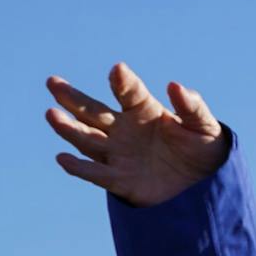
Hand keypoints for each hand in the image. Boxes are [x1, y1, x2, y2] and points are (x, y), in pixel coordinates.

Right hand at [46, 62, 231, 205]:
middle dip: (73, 98)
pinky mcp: (120, 181)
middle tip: (53, 82)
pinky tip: (62, 158)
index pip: (129, 92)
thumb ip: (191, 106)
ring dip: (69, 129)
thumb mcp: (204, 125)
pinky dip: (79, 168)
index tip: (118, 71)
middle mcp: (125, 129)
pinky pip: (96, 174)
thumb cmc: (204, 147)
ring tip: (51, 114)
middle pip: (93, 112)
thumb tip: (175, 86)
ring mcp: (120, 154)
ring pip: (88, 140)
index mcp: (145, 110)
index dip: (123, 81)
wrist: (204, 184)